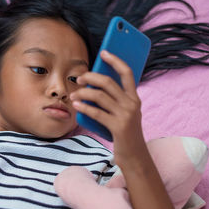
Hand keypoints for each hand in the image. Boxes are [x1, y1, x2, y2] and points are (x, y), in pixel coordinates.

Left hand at [70, 50, 146, 166]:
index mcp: (134, 98)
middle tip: (79, 78)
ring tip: (73, 95)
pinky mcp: (118, 127)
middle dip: (91, 77)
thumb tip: (92, 87)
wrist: (135, 156)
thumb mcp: (124, 114)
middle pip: (108, 82)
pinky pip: (97, 112)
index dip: (115, 60)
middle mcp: (132, 104)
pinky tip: (76, 105)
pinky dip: (84, 107)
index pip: (127, 73)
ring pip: (100, 96)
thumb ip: (114, 101)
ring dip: (83, 93)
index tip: (103, 52)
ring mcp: (126, 115)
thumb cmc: (125, 134)